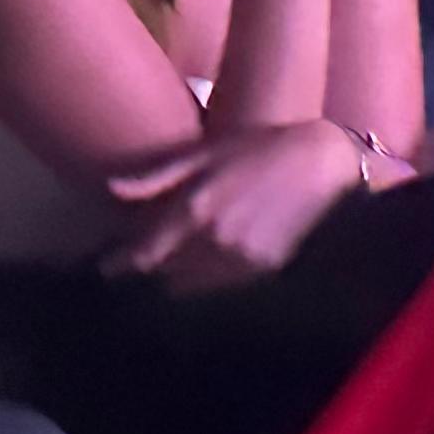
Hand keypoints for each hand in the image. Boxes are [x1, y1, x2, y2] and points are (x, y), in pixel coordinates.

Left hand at [106, 121, 363, 288]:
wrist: (326, 163)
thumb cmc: (263, 148)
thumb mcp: (209, 154)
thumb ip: (159, 177)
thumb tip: (111, 188)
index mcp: (195, 209)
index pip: (143, 254)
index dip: (120, 264)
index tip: (107, 266)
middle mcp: (213, 240)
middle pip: (163, 273)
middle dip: (151, 266)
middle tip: (145, 258)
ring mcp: (240, 259)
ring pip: (190, 285)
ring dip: (178, 275)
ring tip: (178, 261)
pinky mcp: (263, 271)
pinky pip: (220, 285)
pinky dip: (208, 278)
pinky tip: (213, 261)